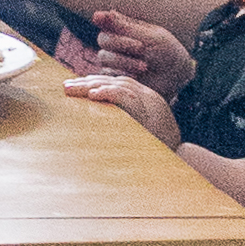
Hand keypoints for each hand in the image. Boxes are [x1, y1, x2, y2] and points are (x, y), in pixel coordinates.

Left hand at [65, 68, 183, 146]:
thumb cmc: (157, 153)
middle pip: (115, 81)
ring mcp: (150, 103)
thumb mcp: (139, 133)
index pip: (119, 84)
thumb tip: (100, 122)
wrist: (178, 164)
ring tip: (71, 89)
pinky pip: (126, 97)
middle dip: (88, 82)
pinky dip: (108, 93)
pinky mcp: (149, 111)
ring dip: (91, 86)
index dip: (97, 83)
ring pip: (117, 85)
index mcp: (147, 100)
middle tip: (66, 87)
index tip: (77, 86)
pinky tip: (92, 95)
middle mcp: (149, 97)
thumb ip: (126, 122)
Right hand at [86, 7, 194, 97]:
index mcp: (124, 29)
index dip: (101, 19)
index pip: (105, 21)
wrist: (175, 77)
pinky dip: (123, 73)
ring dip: (124, 61)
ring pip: (105, 57)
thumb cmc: (166, 52)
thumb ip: (125, 27)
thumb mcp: (150, 37)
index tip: (99, 17)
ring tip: (145, 66)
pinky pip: (107, 74)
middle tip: (141, 47)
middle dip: (121, 43)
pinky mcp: (114, 77)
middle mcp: (115, 43)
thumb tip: (101, 13)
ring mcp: (113, 61)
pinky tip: (138, 75)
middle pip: (103, 39)